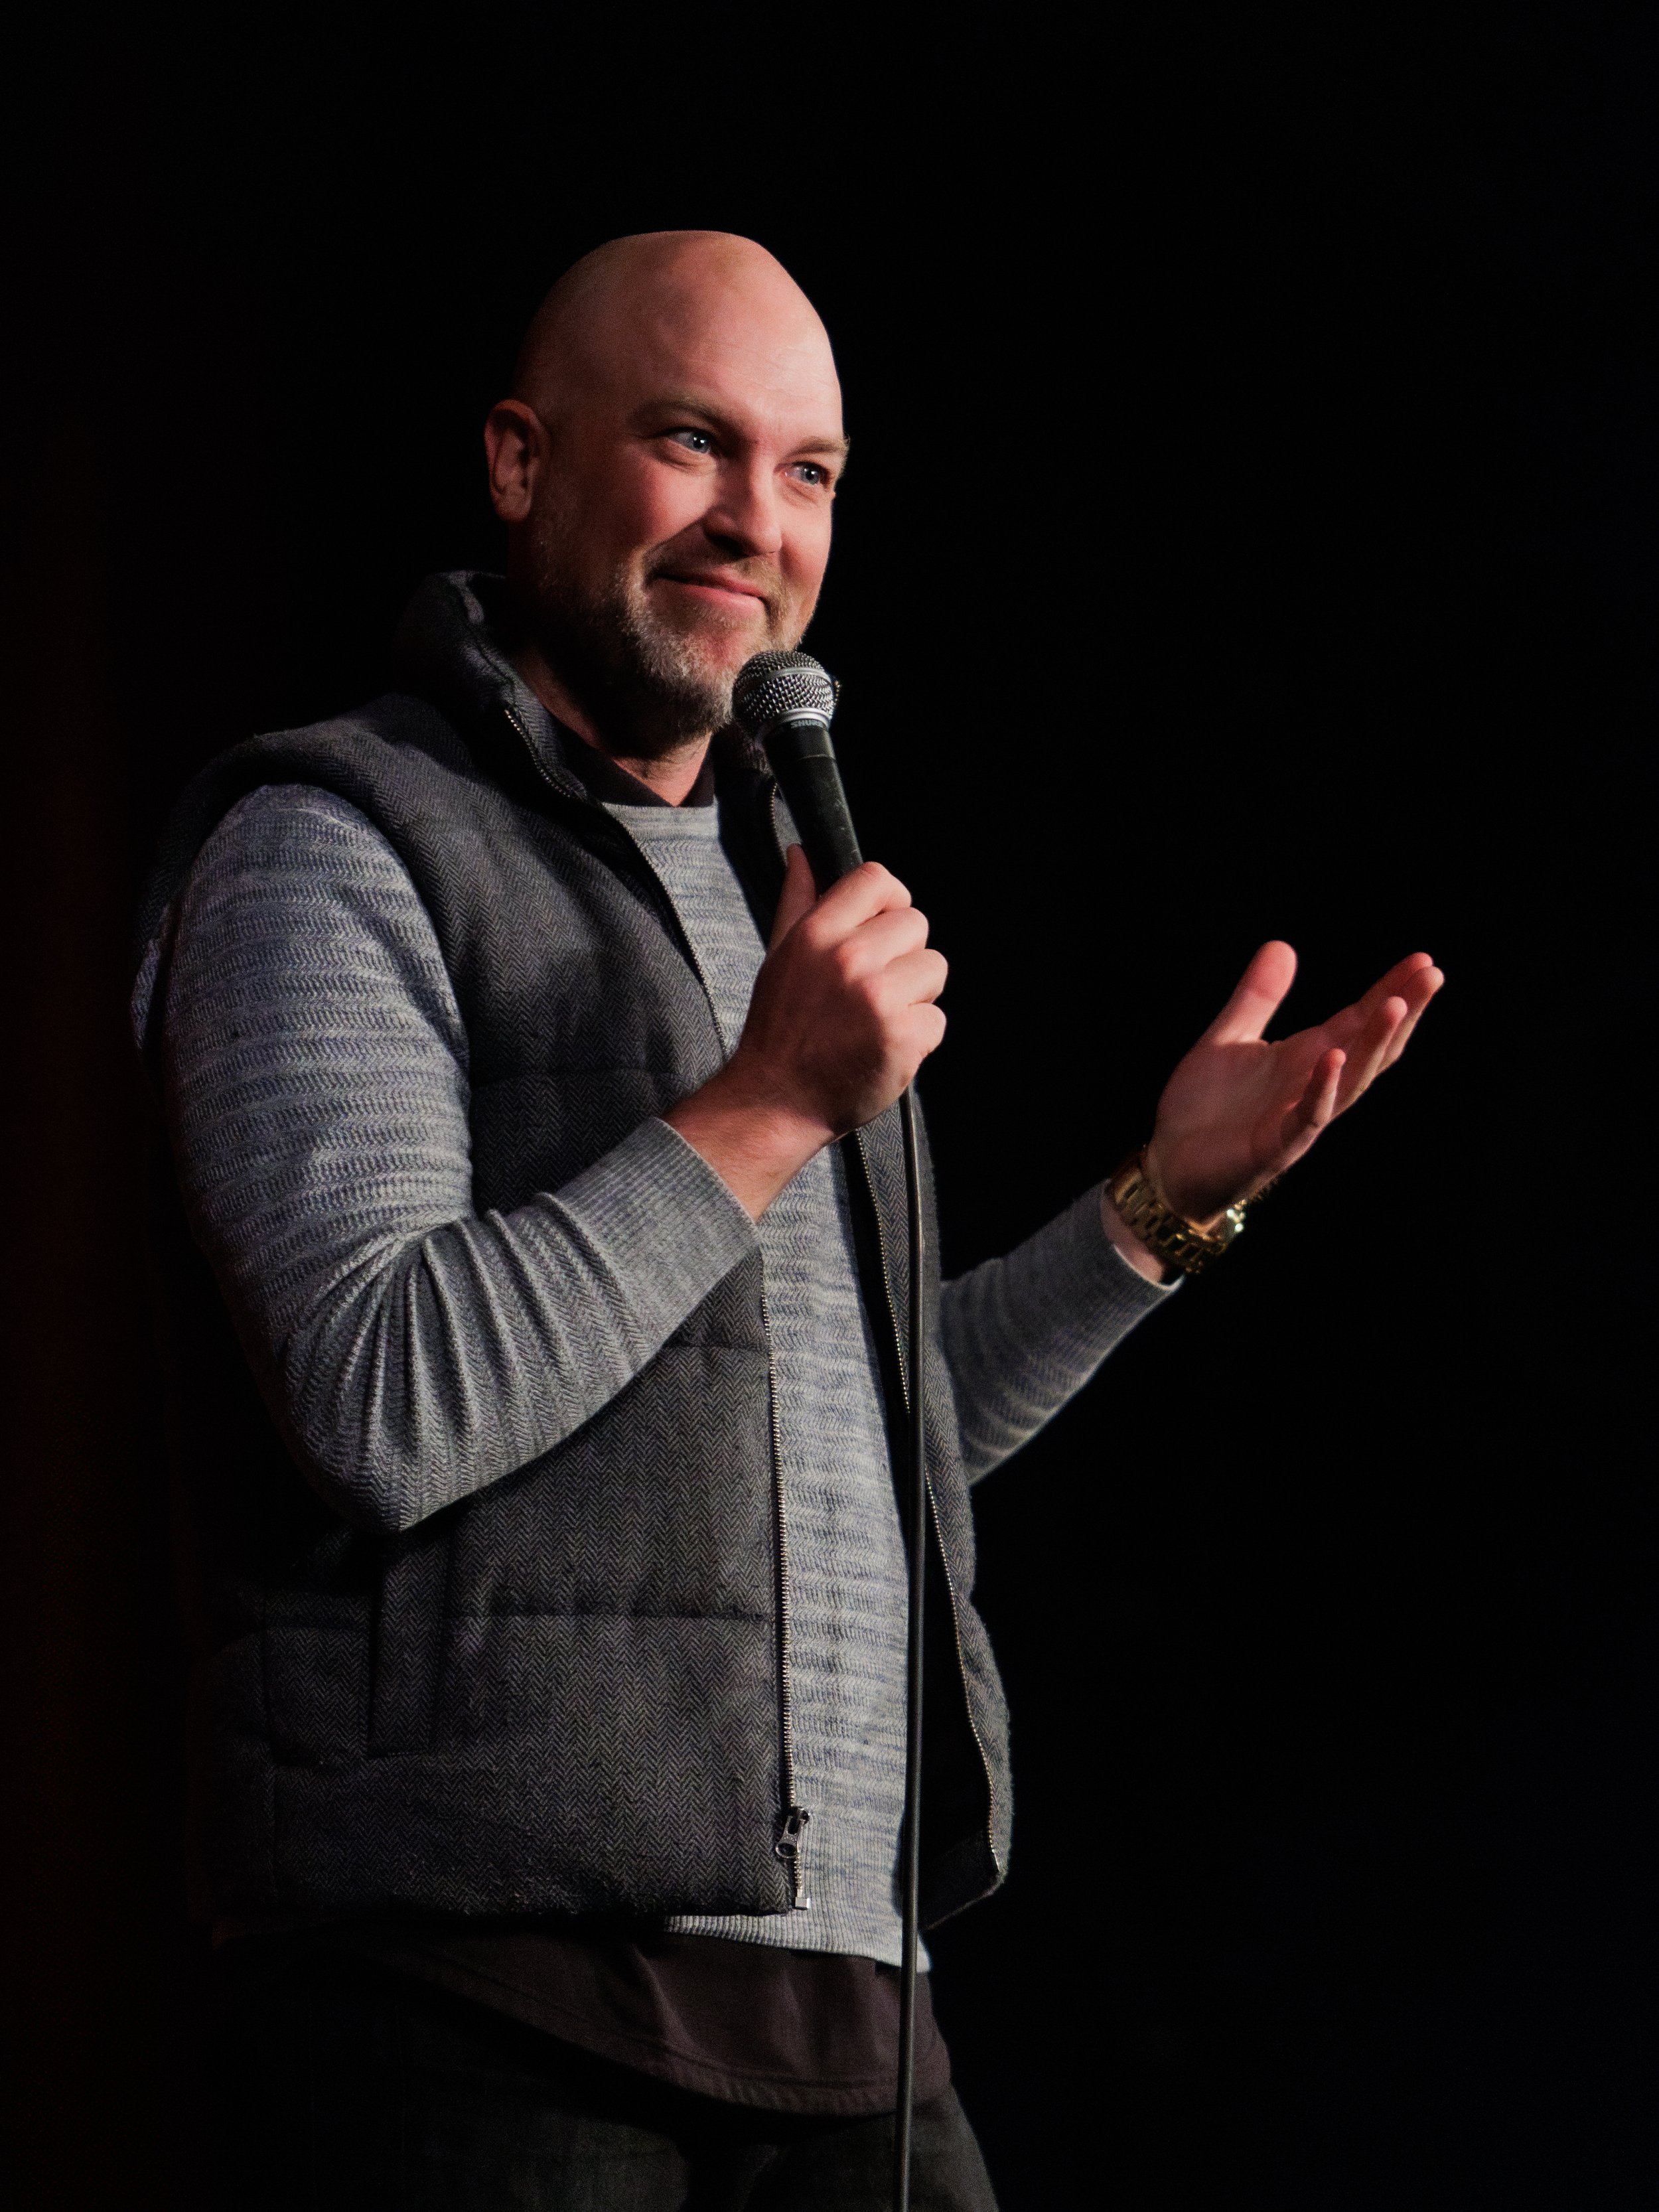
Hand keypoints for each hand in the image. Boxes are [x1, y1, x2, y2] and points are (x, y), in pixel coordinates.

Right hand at [666, 847, 947, 1215]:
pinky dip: (918, 1038)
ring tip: (879, 1019)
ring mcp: (877, 999)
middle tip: (873, 989)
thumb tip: (802, 853)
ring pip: (934, 969)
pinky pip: (937, 1019)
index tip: (884, 929)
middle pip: (916, 923)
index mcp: (817, 933)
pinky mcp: (902, 1037)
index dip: (891, 902)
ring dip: (916, 996)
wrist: (775, 1101)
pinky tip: (885, 1048)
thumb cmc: (780, 1029)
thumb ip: (798, 901)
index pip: (878, 879)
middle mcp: (848, 959)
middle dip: (904, 955)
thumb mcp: (780, 956)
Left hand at [1143, 941, 1442, 1227]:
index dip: (1391, 991)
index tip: (1423, 960)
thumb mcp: (1227, 1039)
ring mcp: (1299, 1118)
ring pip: (1353, 1080)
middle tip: (1432, 974)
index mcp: (1305, 1058)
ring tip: (1397, 1006)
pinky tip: (1334, 1057)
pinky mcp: (1275, 1147)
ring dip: (1375, 1043)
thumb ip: (1257, 997)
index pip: (1359, 1020)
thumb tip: (1283, 944)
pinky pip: (1308, 1116)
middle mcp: (1313, 1086)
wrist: (1168, 1165)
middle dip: (1402, 1012)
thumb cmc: (1203, 1107)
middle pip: (1371, 1047)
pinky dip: (1323, 1087)